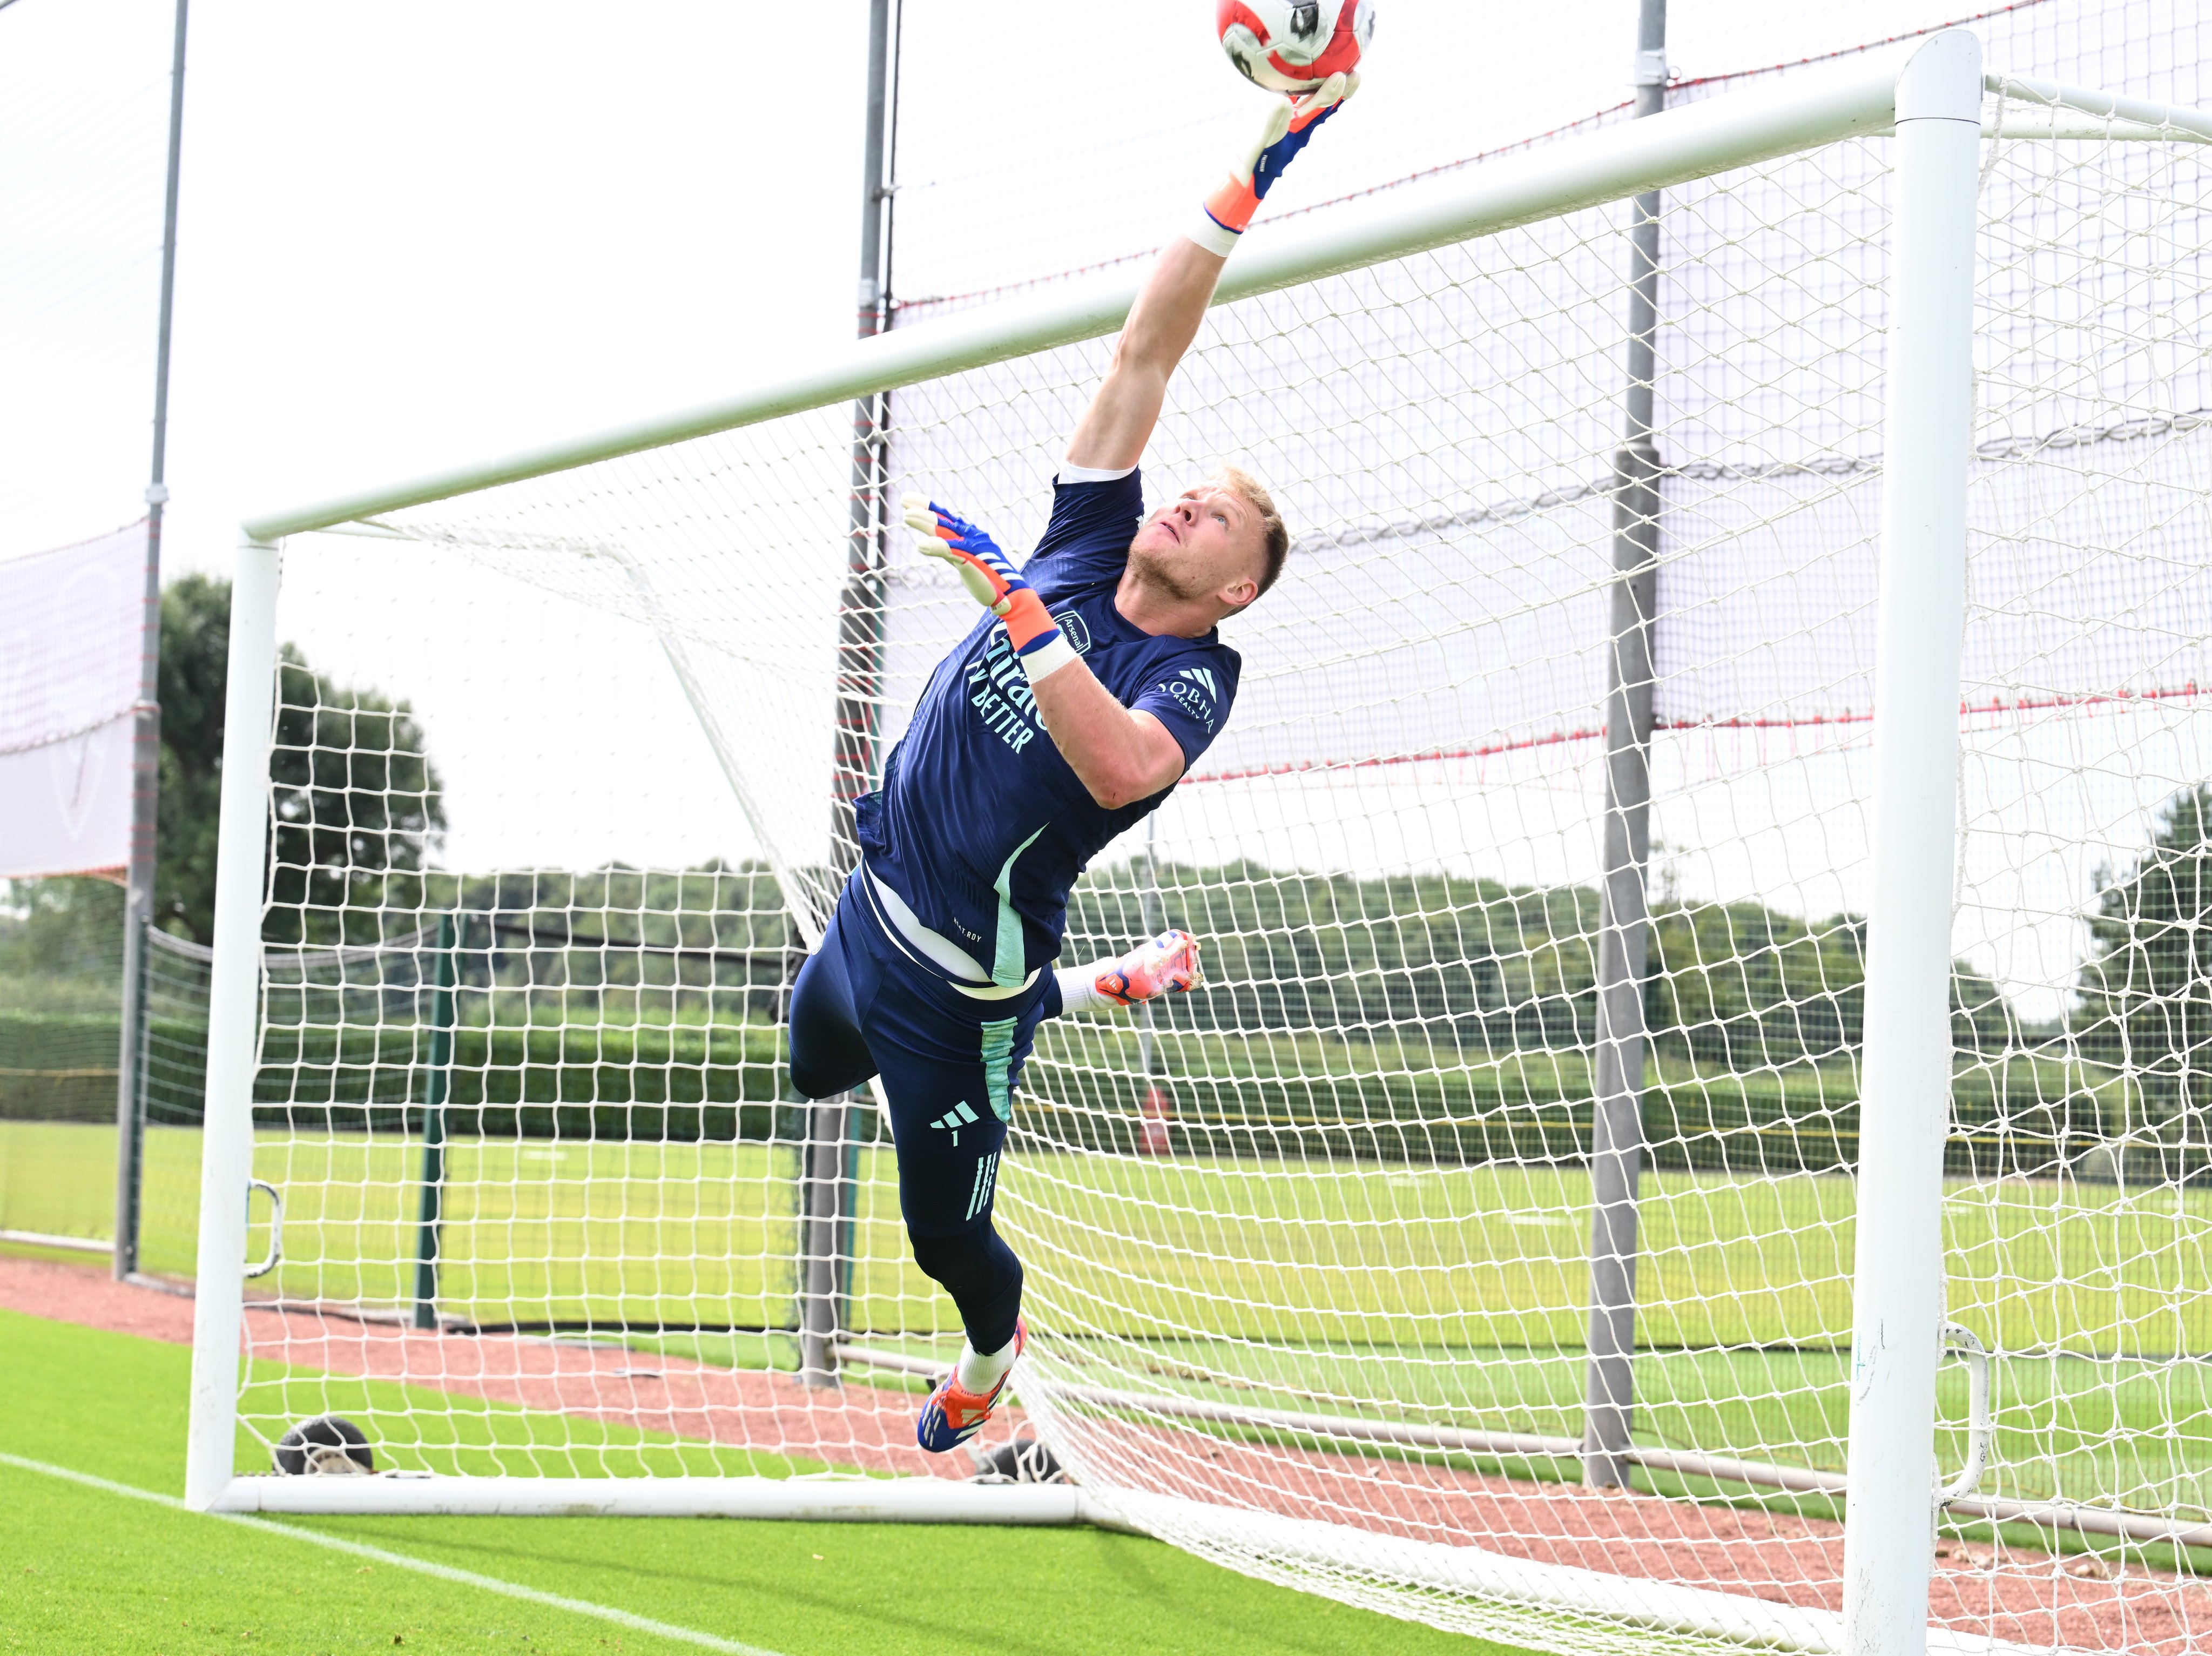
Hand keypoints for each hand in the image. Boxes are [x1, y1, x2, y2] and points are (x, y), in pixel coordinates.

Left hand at [903, 494, 1072, 674]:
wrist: (1010, 596)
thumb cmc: (989, 581)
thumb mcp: (966, 562)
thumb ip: (952, 552)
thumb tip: (937, 547)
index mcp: (970, 536)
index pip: (945, 518)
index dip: (928, 507)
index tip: (909, 499)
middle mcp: (971, 537)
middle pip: (943, 519)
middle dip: (923, 508)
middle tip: (903, 499)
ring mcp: (971, 547)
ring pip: (944, 531)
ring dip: (925, 523)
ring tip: (906, 516)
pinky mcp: (971, 560)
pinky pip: (950, 551)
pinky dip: (936, 547)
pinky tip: (921, 545)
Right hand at [1195, 72, 1357, 253]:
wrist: (1246, 183)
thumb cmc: (1254, 166)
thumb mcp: (1261, 144)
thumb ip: (1272, 122)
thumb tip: (1285, 101)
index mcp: (1299, 130)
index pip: (1321, 108)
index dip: (1335, 91)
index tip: (1348, 75)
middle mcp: (1301, 128)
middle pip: (1326, 107)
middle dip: (1341, 90)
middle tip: (1357, 72)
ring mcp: (1292, 128)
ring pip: (1315, 106)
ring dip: (1327, 91)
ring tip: (1339, 73)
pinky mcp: (1281, 127)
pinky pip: (1298, 106)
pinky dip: (1304, 93)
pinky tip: (1304, 82)